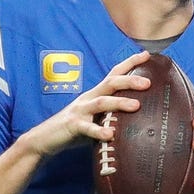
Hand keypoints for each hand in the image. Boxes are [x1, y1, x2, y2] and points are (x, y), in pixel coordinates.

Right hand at [24, 51, 150, 157]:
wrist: (45, 138)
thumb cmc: (76, 127)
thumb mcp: (96, 117)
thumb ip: (112, 114)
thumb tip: (139, 116)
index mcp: (96, 94)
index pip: (114, 73)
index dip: (130, 63)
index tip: (147, 55)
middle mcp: (89, 98)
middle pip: (110, 83)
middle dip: (129, 80)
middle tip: (148, 82)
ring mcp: (80, 110)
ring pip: (101, 102)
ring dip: (119, 102)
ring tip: (136, 106)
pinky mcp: (73, 125)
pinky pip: (87, 128)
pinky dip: (99, 130)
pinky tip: (110, 134)